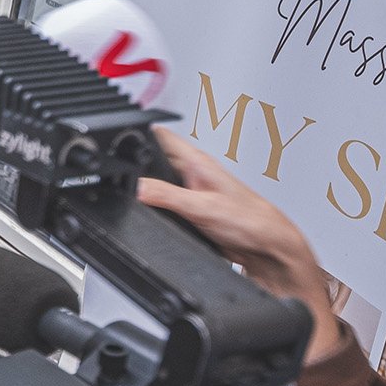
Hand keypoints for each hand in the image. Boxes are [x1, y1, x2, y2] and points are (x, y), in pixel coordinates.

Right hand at [137, 126, 339, 361]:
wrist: (269, 251)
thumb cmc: (253, 222)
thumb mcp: (200, 208)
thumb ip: (165, 196)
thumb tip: (133, 188)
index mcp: (197, 162)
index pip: (159, 136)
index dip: (136, 134)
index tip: (115, 143)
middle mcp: (194, 174)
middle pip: (152, 162)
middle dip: (134, 170)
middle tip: (122, 182)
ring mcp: (192, 193)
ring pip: (157, 185)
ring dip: (146, 193)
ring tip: (139, 201)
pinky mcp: (191, 212)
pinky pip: (164, 207)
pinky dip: (156, 212)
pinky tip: (158, 219)